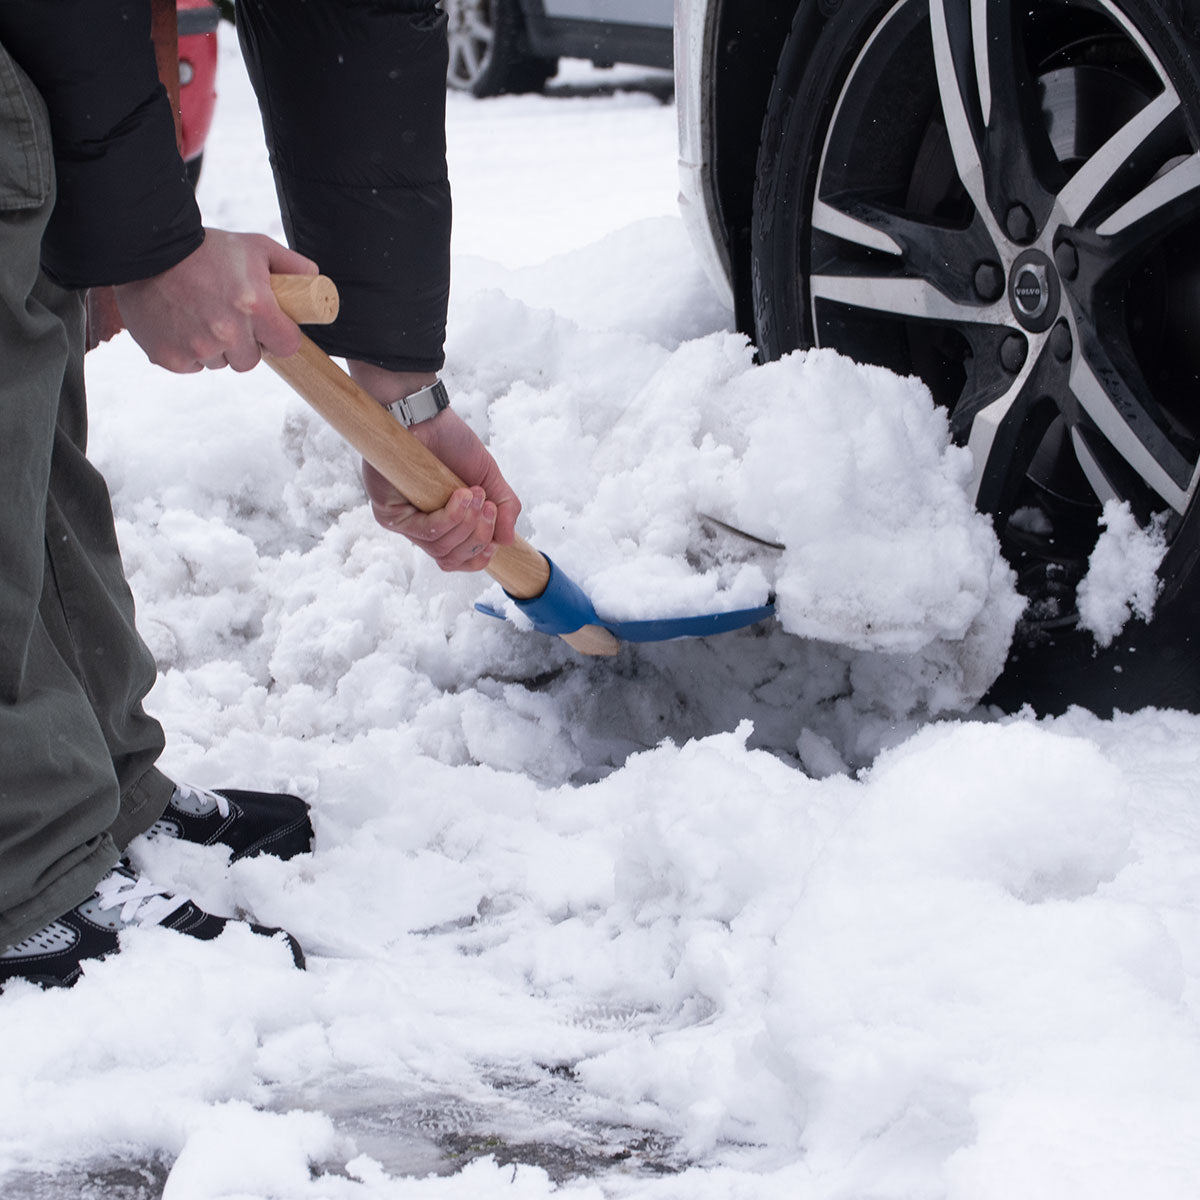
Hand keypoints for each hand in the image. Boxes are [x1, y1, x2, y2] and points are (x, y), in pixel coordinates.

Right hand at [114, 229, 317, 372]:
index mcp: (255, 307)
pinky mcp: (170, 357)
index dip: (280, 337)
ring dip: (216, 347)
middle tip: (228, 316)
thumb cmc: (205, 249)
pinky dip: (187, 351)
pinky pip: (192, 366)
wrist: (144, 250)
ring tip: (200, 314)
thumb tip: (317, 280)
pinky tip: (180, 323)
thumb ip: (292, 265)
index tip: (270, 328)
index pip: (287, 346)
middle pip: (252, 360)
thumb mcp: (255, 247)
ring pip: (221, 363)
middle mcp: (228, 332)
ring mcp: (197, 347)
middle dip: (245, 343)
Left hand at [349, 362, 521, 572]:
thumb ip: (504, 509)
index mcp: (441, 524)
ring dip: (467, 524)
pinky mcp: (388, 514)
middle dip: (478, 537)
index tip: (494, 544)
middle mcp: (419, 528)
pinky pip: (425, 532)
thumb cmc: (452, 443)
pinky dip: (451, 517)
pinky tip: (462, 495)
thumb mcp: (489, 479)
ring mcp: (403, 523)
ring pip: (440, 549)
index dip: (477, 558)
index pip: (455, 560)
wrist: (425, 415)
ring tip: (476, 495)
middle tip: (489, 507)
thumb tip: (506, 542)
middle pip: (450, 559)